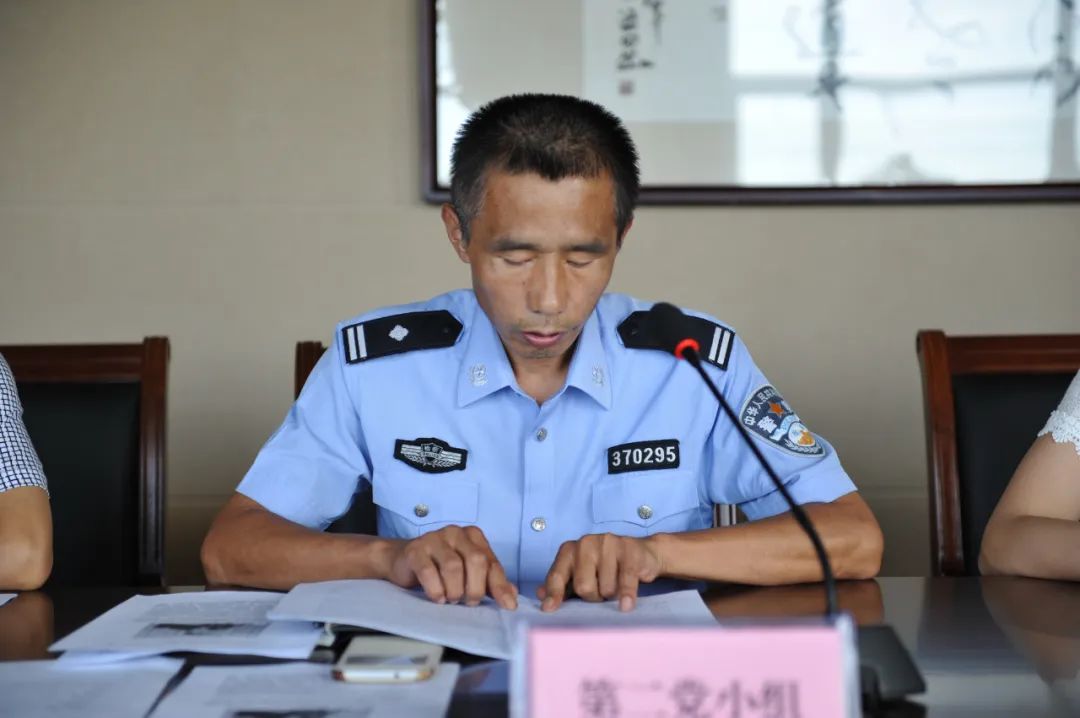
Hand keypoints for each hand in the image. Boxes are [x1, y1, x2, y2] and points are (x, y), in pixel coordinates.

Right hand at [383, 525, 516, 608]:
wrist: (402, 561)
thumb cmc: (439, 568)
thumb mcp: (468, 573)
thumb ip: (489, 582)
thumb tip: (512, 597)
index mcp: (473, 536)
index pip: (492, 562)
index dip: (500, 586)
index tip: (508, 607)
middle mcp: (456, 533)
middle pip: (476, 561)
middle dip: (475, 588)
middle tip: (468, 603)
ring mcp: (434, 538)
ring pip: (453, 567)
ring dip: (455, 591)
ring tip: (451, 600)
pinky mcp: (415, 550)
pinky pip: (429, 572)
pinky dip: (436, 590)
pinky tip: (437, 597)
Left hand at [539, 533, 663, 611]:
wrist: (642, 553)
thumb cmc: (606, 567)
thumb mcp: (581, 574)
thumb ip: (561, 585)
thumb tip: (540, 594)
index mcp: (569, 550)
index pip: (557, 575)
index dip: (553, 594)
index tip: (548, 609)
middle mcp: (586, 543)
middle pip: (583, 587)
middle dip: (593, 597)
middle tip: (601, 593)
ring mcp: (608, 544)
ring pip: (606, 588)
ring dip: (612, 595)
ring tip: (616, 586)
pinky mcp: (629, 550)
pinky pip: (626, 580)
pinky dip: (626, 596)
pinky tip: (626, 605)